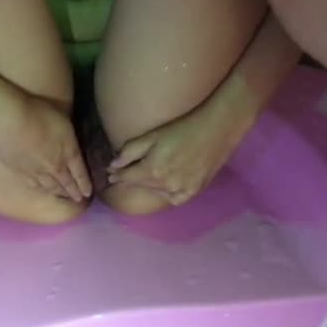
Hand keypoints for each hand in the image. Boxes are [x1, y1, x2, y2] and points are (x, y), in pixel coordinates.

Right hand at [0, 95, 91, 200]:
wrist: (9, 121)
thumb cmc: (39, 114)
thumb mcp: (64, 123)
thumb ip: (71, 140)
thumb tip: (75, 151)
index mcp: (68, 153)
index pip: (80, 172)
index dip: (85, 184)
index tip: (88, 193)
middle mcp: (54, 166)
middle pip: (66, 182)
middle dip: (74, 192)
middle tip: (79, 200)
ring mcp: (36, 170)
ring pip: (50, 186)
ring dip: (58, 192)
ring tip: (63, 197)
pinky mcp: (20, 170)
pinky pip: (34, 184)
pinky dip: (41, 189)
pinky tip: (41, 189)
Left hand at [107, 108, 244, 204]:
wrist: (216, 130)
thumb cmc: (181, 128)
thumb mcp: (152, 136)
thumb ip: (129, 152)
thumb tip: (112, 166)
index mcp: (151, 170)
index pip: (127, 178)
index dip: (117, 176)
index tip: (110, 175)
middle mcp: (164, 185)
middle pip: (141, 185)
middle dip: (132, 179)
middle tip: (127, 174)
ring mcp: (180, 190)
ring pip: (156, 192)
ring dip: (149, 186)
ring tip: (150, 176)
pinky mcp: (194, 191)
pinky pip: (174, 198)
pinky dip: (167, 194)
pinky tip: (167, 185)